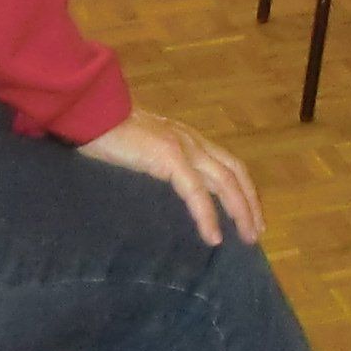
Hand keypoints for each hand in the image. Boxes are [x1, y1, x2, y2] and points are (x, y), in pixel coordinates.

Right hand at [80, 109, 263, 246]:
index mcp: (190, 139)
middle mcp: (194, 141)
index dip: (244, 188)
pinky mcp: (169, 157)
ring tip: (246, 238)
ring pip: (225, 182)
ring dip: (240, 211)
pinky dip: (208, 216)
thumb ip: (163, 162)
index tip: (251, 213)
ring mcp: (184, 147)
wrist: (93, 113)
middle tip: (256, 233)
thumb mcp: (147, 148)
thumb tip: (169, 183)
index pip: (229, 164)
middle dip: (250, 203)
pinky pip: (196, 192)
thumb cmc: (111, 132)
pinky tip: (213, 236)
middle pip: (235, 173)